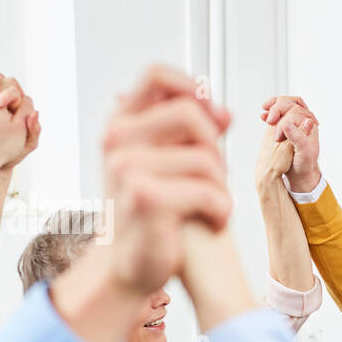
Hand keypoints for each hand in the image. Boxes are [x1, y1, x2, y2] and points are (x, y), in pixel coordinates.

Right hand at [100, 66, 233, 292]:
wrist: (127, 266)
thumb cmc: (152, 212)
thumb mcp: (167, 164)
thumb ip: (191, 135)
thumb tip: (225, 112)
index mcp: (120, 124)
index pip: (157, 75)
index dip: (193, 89)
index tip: (214, 119)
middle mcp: (116, 140)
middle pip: (190, 114)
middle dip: (215, 147)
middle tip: (215, 178)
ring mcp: (126, 169)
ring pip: (206, 158)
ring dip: (222, 186)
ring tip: (213, 205)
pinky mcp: (146, 200)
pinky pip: (209, 192)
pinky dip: (222, 211)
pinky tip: (214, 222)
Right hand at [261, 95, 319, 191]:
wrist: (301, 172)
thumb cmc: (305, 163)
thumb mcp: (305, 152)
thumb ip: (298, 137)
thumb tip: (287, 123)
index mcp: (310, 124)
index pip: (296, 109)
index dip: (283, 116)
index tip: (273, 127)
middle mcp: (303, 120)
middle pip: (289, 103)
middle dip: (276, 108)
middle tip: (268, 120)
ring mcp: (294, 122)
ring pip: (283, 106)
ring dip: (272, 107)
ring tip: (264, 112)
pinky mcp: (286, 127)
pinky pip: (278, 114)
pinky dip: (270, 113)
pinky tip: (263, 117)